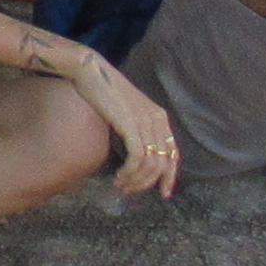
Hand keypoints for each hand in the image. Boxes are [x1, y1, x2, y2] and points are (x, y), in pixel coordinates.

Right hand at [72, 55, 179, 197]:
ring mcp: (145, 122)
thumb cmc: (104, 91)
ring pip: (150, 164)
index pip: (173, 154)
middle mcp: (157, 120)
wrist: (91, 72)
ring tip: (120, 185)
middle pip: (163, 163)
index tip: (164, 194)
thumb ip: (136, 127)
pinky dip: (129, 172)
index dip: (170, 176)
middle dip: (148, 182)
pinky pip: (137, 158)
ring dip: (136, 180)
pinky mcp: (131, 125)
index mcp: (159, 116)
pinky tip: (119, 177)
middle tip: (130, 190)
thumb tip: (136, 152)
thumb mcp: (127, 111)